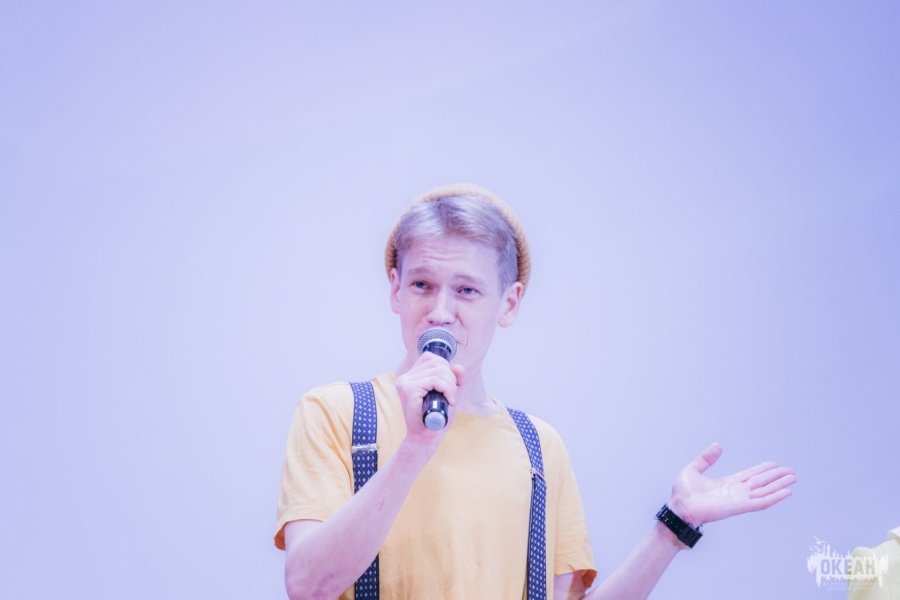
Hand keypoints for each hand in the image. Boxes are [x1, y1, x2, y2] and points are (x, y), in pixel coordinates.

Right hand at [394, 352, 464, 443]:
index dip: (445, 367)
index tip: (449, 385)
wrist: (426, 438)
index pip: (430, 358)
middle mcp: (405, 377)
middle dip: (451, 378)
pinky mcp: (409, 390)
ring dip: (450, 385)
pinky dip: (447, 389)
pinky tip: (449, 401)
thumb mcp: (449, 394)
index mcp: (410, 376)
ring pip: (437, 371)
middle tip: (452, 395)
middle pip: (436, 363)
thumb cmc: (436, 417)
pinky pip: (434, 380)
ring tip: (450, 399)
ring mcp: (405, 383)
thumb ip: (454, 380)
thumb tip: (458, 367)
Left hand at [667, 443, 795, 526]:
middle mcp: (736, 492)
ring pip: (765, 490)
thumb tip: (717, 445)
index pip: (750, 475)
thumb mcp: (694, 469)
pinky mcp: (740, 507)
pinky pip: (761, 502)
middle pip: (761, 482)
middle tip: (791, 470)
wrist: (679, 508)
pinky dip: (775, 497)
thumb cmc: (683, 493)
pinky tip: (787, 491)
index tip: (774, 464)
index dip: (762, 469)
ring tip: (793, 478)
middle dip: (776, 476)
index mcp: (727, 483)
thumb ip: (706, 458)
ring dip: (779, 485)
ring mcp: (739, 499)